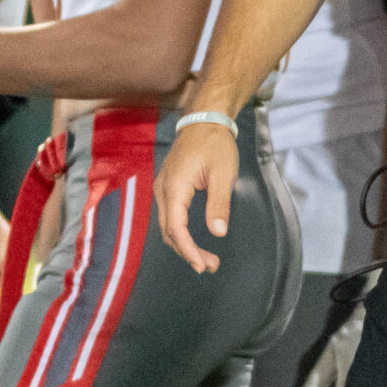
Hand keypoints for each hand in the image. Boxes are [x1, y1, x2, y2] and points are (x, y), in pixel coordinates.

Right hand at [154, 120, 240, 272]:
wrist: (204, 120)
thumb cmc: (215, 144)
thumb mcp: (223, 174)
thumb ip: (219, 204)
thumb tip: (218, 233)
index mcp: (175, 186)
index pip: (176, 227)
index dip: (188, 249)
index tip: (202, 264)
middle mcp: (163, 189)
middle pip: (169, 231)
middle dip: (188, 252)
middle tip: (210, 266)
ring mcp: (163, 188)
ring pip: (167, 225)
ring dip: (184, 244)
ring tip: (206, 259)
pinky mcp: (168, 187)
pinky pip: (169, 216)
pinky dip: (180, 232)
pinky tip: (194, 240)